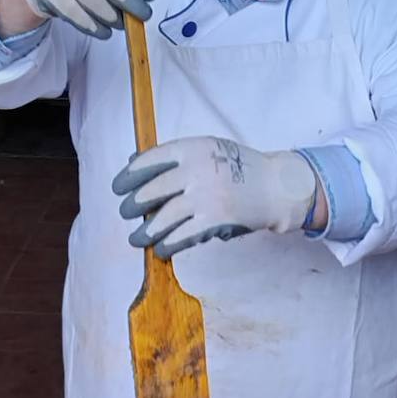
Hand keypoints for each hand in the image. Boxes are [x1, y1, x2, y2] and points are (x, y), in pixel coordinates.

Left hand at [113, 137, 317, 258]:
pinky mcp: (215, 219)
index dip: (130, 176)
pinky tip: (161, 249)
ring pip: (163, 218)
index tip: (118, 187)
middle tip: (126, 213)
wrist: (277, 186)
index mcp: (193, 148)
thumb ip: (175, 157)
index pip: (150, 161)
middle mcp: (197, 169)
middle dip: (133, 205)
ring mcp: (205, 195)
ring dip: (146, 232)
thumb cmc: (240, 169)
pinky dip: (167, 245)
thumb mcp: (208, 150)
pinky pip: (182, 236)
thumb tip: (132, 163)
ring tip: (138, 239)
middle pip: (151, 190)